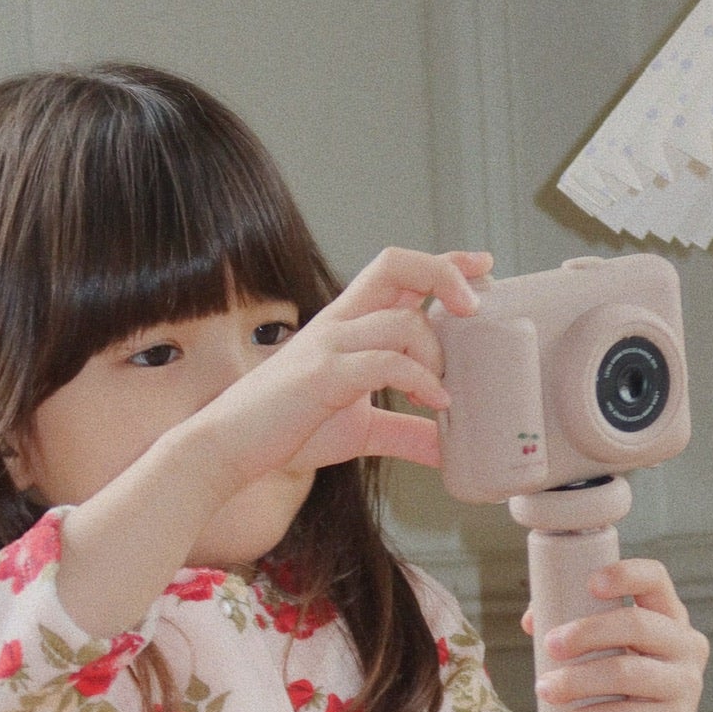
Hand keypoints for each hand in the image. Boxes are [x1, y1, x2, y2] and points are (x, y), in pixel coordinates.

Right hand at [201, 246, 488, 487]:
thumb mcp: (359, 431)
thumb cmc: (287, 430)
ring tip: (443, 392)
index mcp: (348, 324)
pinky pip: (383, 362)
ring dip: (435, 352)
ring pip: (400, 320)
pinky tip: (434, 403)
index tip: (483, 266)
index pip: (399, 270)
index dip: (444, 261)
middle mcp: (340, 322)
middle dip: (445, 273)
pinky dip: (419, 379)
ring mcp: (329, 345)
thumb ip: (404, 432)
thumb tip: (446, 450)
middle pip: (397, 264)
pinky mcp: (322, 375)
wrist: (229, 447)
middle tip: (475, 308)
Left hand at [527, 558, 707, 711]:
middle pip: (637, 624)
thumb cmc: (616, 701)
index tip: (590, 584)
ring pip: (626, 672)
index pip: (656, 580)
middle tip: (548, 646)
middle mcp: (687, 648)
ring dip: (577, 679)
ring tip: (543, 688)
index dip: (625, 574)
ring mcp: (685, 688)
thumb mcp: (600, 661)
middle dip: (587, 631)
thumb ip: (573, 635)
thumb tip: (533, 619)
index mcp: (669, 620)